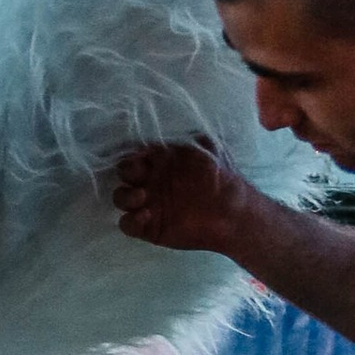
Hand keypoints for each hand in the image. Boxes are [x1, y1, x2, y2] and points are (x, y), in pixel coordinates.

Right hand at [110, 138, 252, 254]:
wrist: (234, 212)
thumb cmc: (221, 176)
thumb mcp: (207, 146)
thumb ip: (183, 136)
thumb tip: (161, 127)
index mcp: (162, 160)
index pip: (135, 152)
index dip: (132, 151)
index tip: (139, 152)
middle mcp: (153, 181)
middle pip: (124, 173)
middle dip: (126, 171)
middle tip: (140, 173)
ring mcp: (150, 204)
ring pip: (120, 198)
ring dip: (125, 197)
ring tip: (143, 196)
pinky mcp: (150, 228)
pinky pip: (127, 225)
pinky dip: (131, 220)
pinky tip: (147, 215)